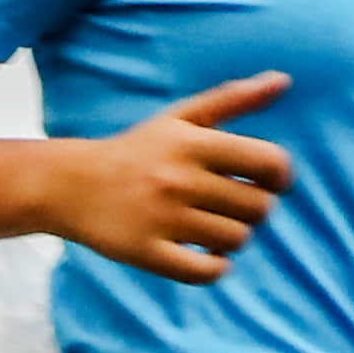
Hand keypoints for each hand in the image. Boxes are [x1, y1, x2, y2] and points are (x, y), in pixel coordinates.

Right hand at [38, 73, 294, 280]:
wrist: (70, 184)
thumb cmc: (137, 150)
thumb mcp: (182, 118)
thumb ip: (234, 98)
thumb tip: (284, 80)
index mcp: (192, 143)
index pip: (270, 163)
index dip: (280, 177)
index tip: (267, 182)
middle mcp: (178, 179)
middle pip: (258, 208)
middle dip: (254, 211)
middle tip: (232, 207)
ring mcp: (160, 218)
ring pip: (235, 241)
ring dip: (231, 239)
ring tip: (211, 229)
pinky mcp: (144, 252)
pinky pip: (206, 273)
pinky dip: (214, 268)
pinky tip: (202, 255)